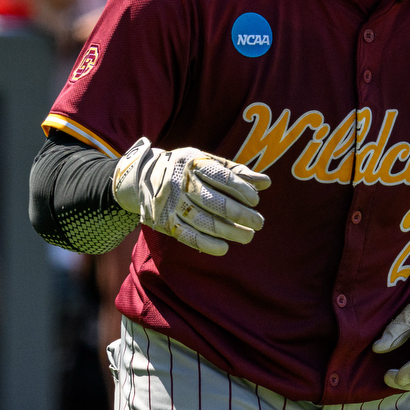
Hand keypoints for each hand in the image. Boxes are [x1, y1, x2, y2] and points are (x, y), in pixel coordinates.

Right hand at [112, 137, 269, 255]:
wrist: (143, 177)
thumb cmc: (186, 169)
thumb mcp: (208, 162)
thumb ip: (236, 172)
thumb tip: (266, 182)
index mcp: (193, 163)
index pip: (220, 176)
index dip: (240, 189)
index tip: (256, 200)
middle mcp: (179, 182)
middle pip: (213, 201)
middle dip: (239, 214)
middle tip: (259, 223)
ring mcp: (170, 203)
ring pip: (202, 221)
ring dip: (228, 232)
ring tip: (248, 236)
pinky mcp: (164, 221)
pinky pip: (186, 236)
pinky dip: (206, 244)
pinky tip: (224, 248)